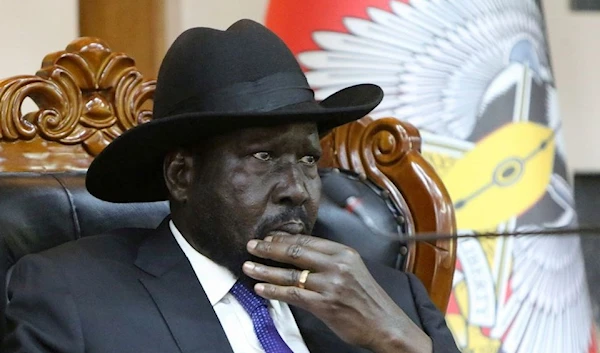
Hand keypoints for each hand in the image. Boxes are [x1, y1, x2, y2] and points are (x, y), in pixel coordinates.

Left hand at [243, 235, 431, 352]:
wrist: (385, 324)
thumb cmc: (368, 299)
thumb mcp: (353, 270)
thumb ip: (329, 261)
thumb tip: (299, 254)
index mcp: (344, 253)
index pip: (307, 240)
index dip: (283, 238)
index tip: (267, 237)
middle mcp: (337, 265)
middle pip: (295, 251)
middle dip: (269, 248)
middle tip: (252, 246)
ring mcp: (330, 285)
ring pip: (290, 273)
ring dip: (265, 269)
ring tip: (248, 266)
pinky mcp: (325, 304)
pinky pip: (292, 294)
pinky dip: (274, 290)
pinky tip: (261, 288)